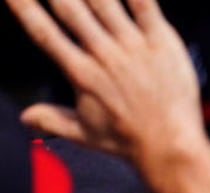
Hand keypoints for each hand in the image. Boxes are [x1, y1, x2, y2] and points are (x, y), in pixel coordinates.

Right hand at [7, 0, 206, 163]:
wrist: (172, 148)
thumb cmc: (131, 141)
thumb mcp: (86, 134)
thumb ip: (53, 119)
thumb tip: (26, 116)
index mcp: (81, 74)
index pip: (43, 32)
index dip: (24, 7)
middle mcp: (104, 55)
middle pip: (70, 8)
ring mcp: (134, 47)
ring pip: (103, 1)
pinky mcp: (162, 43)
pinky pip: (144, 6)